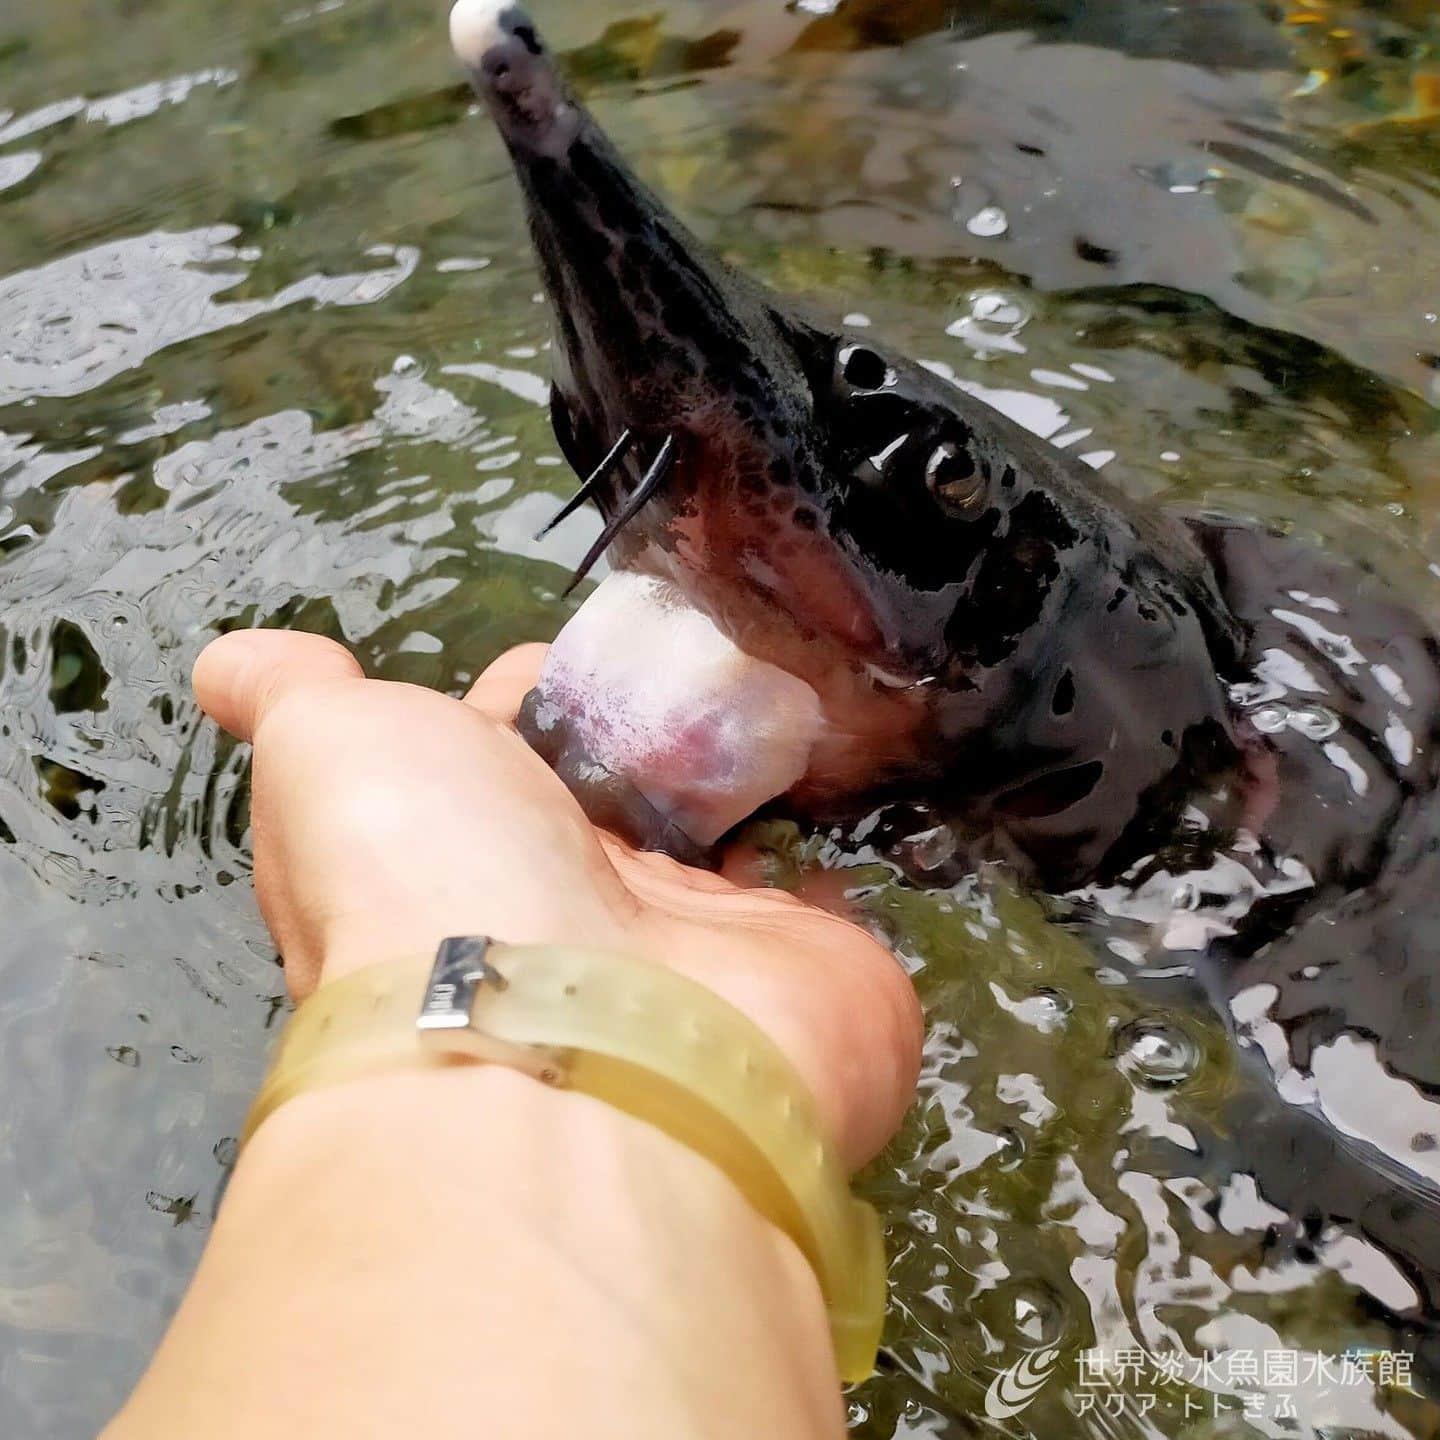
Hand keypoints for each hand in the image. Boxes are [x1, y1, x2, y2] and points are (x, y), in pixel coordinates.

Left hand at [192, 629, 921, 1168]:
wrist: (575, 1041)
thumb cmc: (433, 878)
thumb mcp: (329, 756)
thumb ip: (291, 697)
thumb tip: (230, 666)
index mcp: (468, 858)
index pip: (508, 752)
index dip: (533, 692)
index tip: (562, 655)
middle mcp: (577, 911)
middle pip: (624, 787)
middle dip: (652, 720)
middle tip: (695, 655)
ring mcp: (697, 946)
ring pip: (726, 827)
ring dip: (743, 760)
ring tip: (775, 687)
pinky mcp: (811, 970)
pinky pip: (825, 885)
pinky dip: (829, 838)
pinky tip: (838, 769)